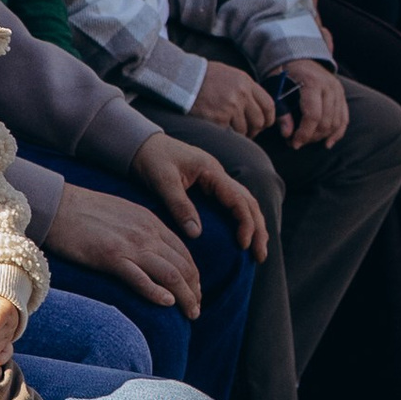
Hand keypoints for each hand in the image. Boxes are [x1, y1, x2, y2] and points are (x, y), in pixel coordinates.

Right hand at [45, 182, 203, 314]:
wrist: (56, 205)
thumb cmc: (84, 211)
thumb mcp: (123, 214)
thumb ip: (142, 231)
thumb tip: (154, 252)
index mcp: (150, 222)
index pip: (184, 253)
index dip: (194, 276)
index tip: (194, 292)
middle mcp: (146, 233)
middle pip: (183, 266)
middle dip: (194, 291)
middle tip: (195, 309)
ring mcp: (129, 245)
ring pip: (170, 274)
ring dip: (185, 297)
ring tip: (190, 314)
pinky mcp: (111, 257)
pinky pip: (141, 278)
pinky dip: (157, 292)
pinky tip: (167, 303)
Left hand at [130, 129, 268, 260]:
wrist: (140, 143)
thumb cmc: (151, 159)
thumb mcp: (162, 181)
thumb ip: (179, 205)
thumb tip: (196, 234)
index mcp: (211, 171)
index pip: (239, 199)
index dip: (245, 223)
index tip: (242, 245)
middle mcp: (218, 174)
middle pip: (248, 202)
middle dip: (258, 229)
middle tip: (260, 256)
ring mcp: (214, 179)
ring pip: (244, 202)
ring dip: (254, 225)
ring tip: (257, 250)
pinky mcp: (207, 185)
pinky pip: (231, 203)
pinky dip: (241, 218)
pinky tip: (241, 234)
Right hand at [192, 56, 275, 137]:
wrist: (182, 78)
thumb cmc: (204, 77)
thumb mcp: (229, 75)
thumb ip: (245, 89)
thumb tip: (257, 108)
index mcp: (246, 82)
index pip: (269, 105)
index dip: (268, 118)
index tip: (263, 124)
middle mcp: (241, 94)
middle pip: (259, 120)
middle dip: (254, 129)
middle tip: (247, 132)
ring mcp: (230, 107)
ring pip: (244, 130)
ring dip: (238, 133)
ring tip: (229, 129)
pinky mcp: (219, 118)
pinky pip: (229, 133)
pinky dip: (224, 133)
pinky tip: (217, 127)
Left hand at [280, 55, 349, 146]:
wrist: (299, 54)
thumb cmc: (284, 71)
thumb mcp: (276, 86)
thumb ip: (281, 109)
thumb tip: (287, 134)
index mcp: (312, 82)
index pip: (313, 115)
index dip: (304, 133)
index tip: (294, 144)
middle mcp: (329, 86)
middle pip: (326, 121)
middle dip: (311, 137)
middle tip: (295, 143)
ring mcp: (338, 91)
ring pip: (336, 122)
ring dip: (321, 136)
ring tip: (305, 141)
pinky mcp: (342, 96)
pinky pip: (344, 119)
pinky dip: (337, 133)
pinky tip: (327, 144)